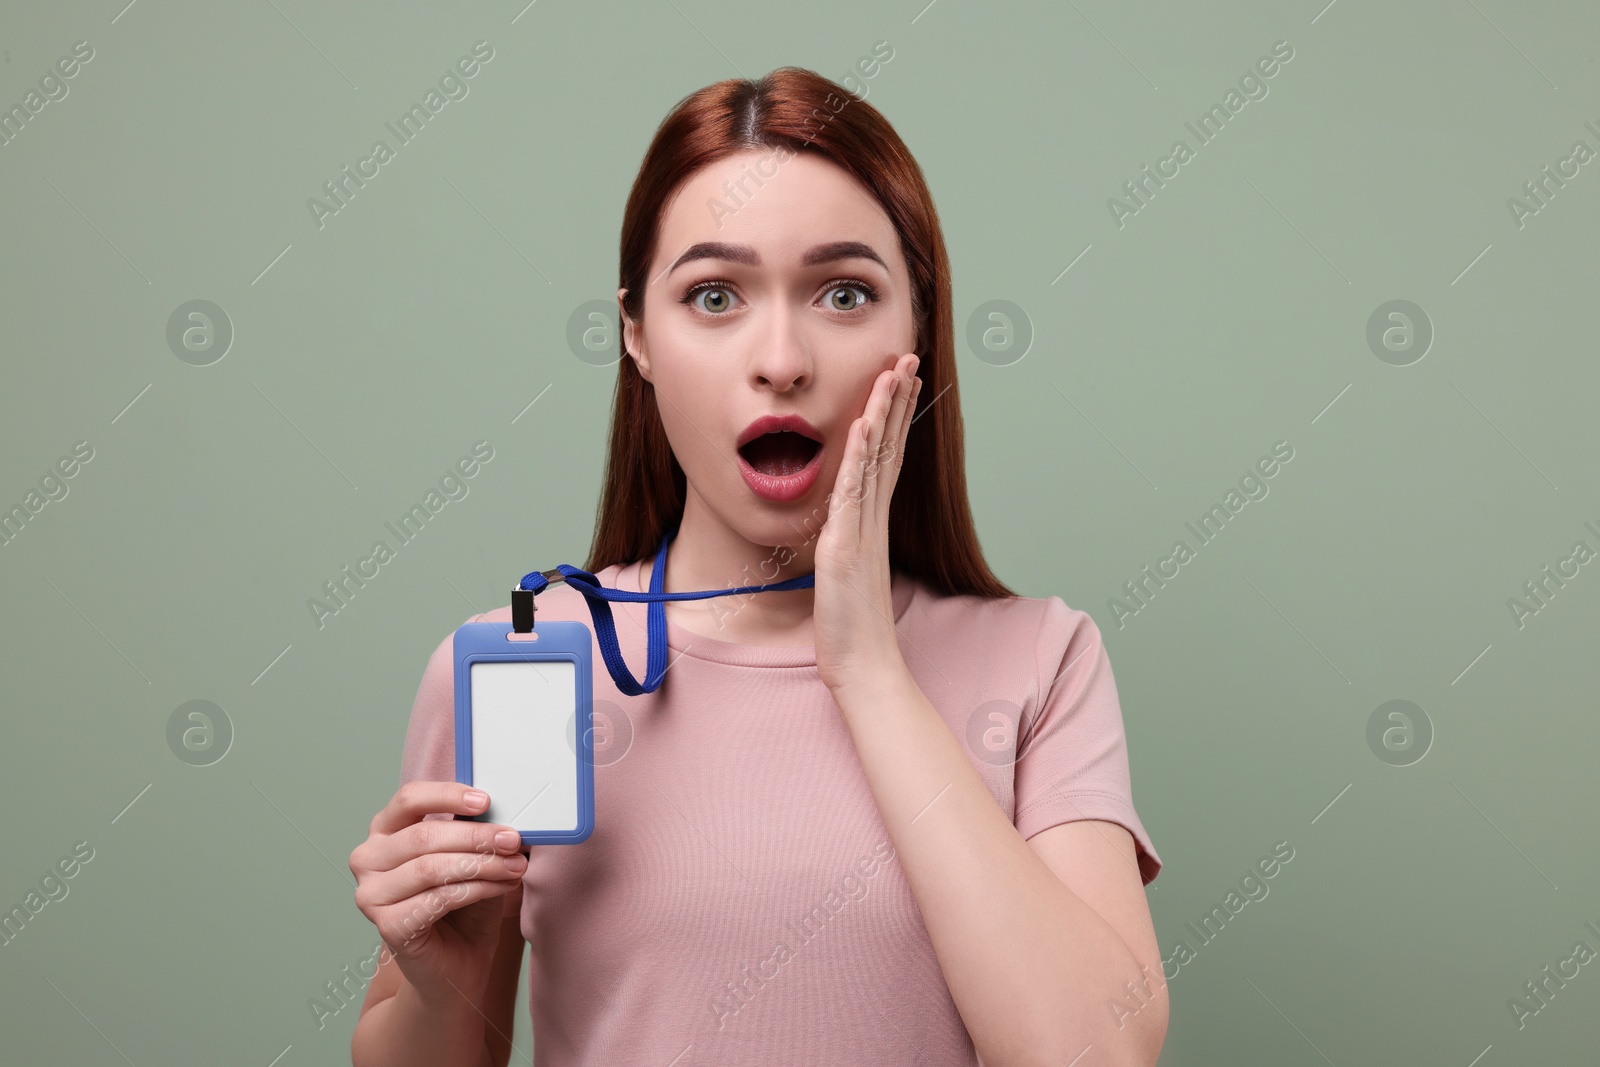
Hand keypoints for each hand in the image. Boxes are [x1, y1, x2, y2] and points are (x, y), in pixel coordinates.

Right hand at [349, 782, 528, 1005]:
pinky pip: (439, 898)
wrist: (457, 964)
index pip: (408, 800)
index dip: (447, 795)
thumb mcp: (471, 858)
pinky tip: (502, 886)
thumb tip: (502, 811)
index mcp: (384, 832)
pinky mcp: (387, 925)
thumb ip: (476, 833)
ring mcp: (371, 895)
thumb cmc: (462, 906)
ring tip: (516, 866)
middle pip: (423, 836)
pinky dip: (477, 888)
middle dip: (477, 836)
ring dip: (483, 864)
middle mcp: (368, 860)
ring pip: (432, 867)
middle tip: (513, 840)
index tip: (485, 800)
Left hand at [813, 351, 921, 695]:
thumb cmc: (851, 628)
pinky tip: (862, 423)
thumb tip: (841, 530)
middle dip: (897, 399)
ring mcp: (862, 528)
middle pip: (888, 446)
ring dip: (883, 412)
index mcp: (871, 522)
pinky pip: (854, 490)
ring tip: (893, 371)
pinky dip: (859, 454)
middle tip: (907, 357)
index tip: (900, 381)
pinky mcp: (847, 543)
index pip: (885, 457)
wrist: (862, 665)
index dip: (894, 416)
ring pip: (876, 458)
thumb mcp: (844, 574)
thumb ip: (845, 545)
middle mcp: (871, 518)